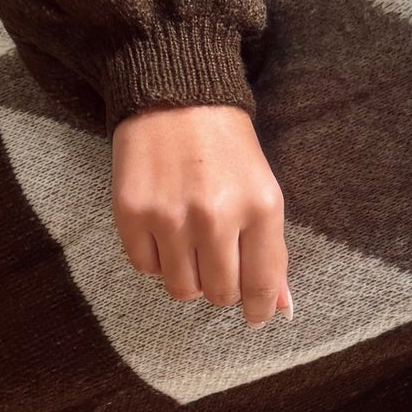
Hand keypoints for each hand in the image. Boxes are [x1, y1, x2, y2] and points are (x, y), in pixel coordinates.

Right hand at [111, 105, 290, 326]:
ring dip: (189, 277)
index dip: (260, 309)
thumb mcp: (262, 190)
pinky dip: (157, 260)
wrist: (175, 97)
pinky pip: (146, 269)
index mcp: (260, 207)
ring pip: (182, 289)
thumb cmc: (226, 147)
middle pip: (220, 294)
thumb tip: (279, 306)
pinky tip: (165, 231)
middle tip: (219, 264)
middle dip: (223, 288)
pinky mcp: (132, 214)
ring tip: (191, 246)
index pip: (262, 285)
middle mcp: (216, 216)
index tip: (256, 314)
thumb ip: (271, 251)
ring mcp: (170, 216)